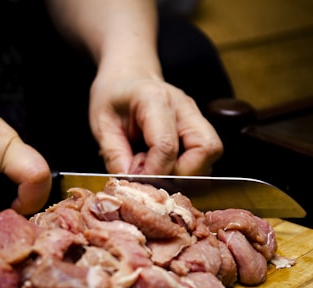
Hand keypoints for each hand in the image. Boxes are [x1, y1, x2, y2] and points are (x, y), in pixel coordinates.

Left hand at [89, 75, 223, 175]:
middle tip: (156, 178)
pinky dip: (189, 168)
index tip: (138, 181)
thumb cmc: (113, 96)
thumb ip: (115, 155)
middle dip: (184, 174)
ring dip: (189, 172)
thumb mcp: (101, 124)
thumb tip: (131, 183)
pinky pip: (205, 155)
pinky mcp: (199, 127)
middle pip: (206, 148)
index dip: (154, 172)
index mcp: (155, 99)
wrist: (127, 77)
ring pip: (211, 153)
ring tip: (159, 169)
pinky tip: (166, 165)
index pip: (166, 145)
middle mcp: (184, 106)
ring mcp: (195, 116)